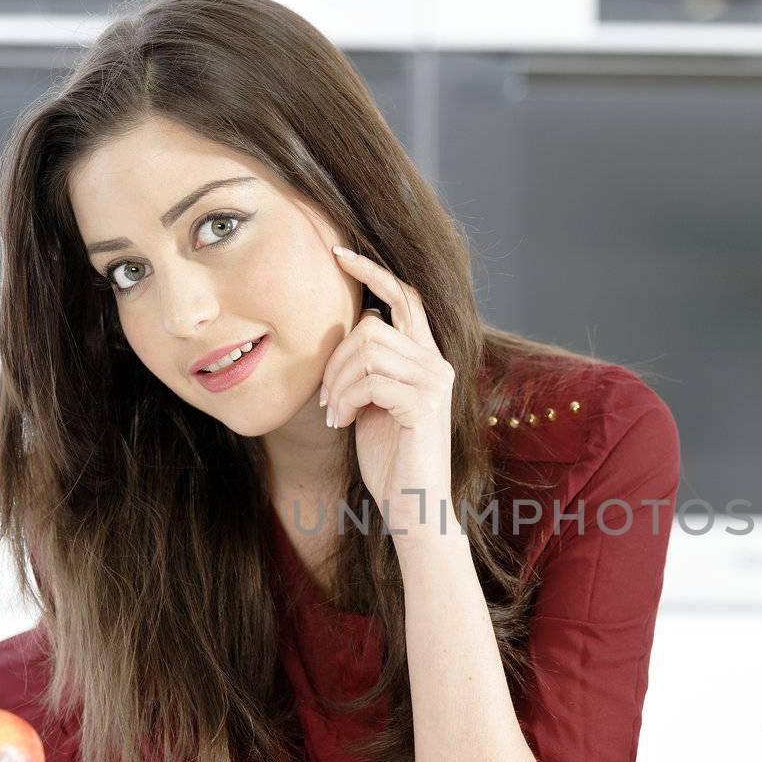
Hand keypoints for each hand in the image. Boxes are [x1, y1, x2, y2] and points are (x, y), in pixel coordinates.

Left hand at [322, 245, 454, 535]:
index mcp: (427, 358)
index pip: (404, 297)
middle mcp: (437, 363)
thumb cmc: (390, 460)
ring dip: (337, 383)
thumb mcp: (373, 403)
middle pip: (374, 324)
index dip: (373, 272)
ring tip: (334, 413)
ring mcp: (434, 382)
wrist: (413, 507)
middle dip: (335, 357)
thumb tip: (344, 335)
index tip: (338, 254)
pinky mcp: (424, 404)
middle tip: (324, 397)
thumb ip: (368, 367)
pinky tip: (342, 423)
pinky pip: (371, 380)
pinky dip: (345, 400)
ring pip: (368, 351)